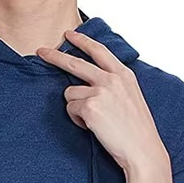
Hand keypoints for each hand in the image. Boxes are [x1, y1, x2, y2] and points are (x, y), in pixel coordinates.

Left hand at [36, 29, 168, 174]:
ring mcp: (100, 92)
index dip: (82, 41)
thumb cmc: (136, 130)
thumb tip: (92, 81)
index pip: (99, 50)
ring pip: (70, 92)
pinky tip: (92, 127)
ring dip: (75, 107)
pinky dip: (77, 120)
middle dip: (56, 56)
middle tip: (41, 52)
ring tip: (93, 120)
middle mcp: (111, 79)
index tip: (70, 34)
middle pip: (76, 62)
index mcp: (124, 74)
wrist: (141, 149)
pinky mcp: (89, 107)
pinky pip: (71, 109)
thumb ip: (114, 84)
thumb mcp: (131, 97)